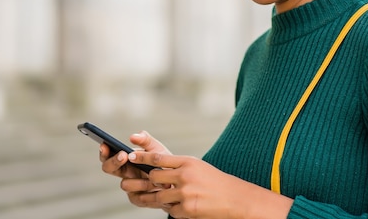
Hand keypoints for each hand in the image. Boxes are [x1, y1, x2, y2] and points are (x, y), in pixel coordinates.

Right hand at [99, 131, 172, 209]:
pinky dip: (148, 190)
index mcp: (126, 160)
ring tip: (152, 175)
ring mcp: (130, 187)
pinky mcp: (137, 199)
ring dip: (138, 179)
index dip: (104, 151)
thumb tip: (133, 136)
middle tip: (124, 155)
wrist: (177, 180)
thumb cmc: (164, 162)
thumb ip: (146, 140)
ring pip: (124, 184)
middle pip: (108, 168)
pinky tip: (157, 187)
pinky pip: (137, 197)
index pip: (109, 155)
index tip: (105, 145)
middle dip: (114, 161)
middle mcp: (125, 173)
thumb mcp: (156, 148)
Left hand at [126, 151, 292, 218]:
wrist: (235, 199)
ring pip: (159, 197)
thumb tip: (156, 167)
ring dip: (158, 199)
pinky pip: (170, 211)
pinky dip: (172, 210)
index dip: (143, 157)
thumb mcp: (198, 167)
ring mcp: (185, 194)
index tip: (131, 156)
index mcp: (188, 162)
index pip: (159, 158)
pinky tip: (180, 207)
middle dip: (149, 181)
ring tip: (157, 197)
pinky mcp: (187, 210)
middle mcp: (185, 176)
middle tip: (149, 183)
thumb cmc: (215, 181)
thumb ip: (178, 167)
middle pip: (154, 177)